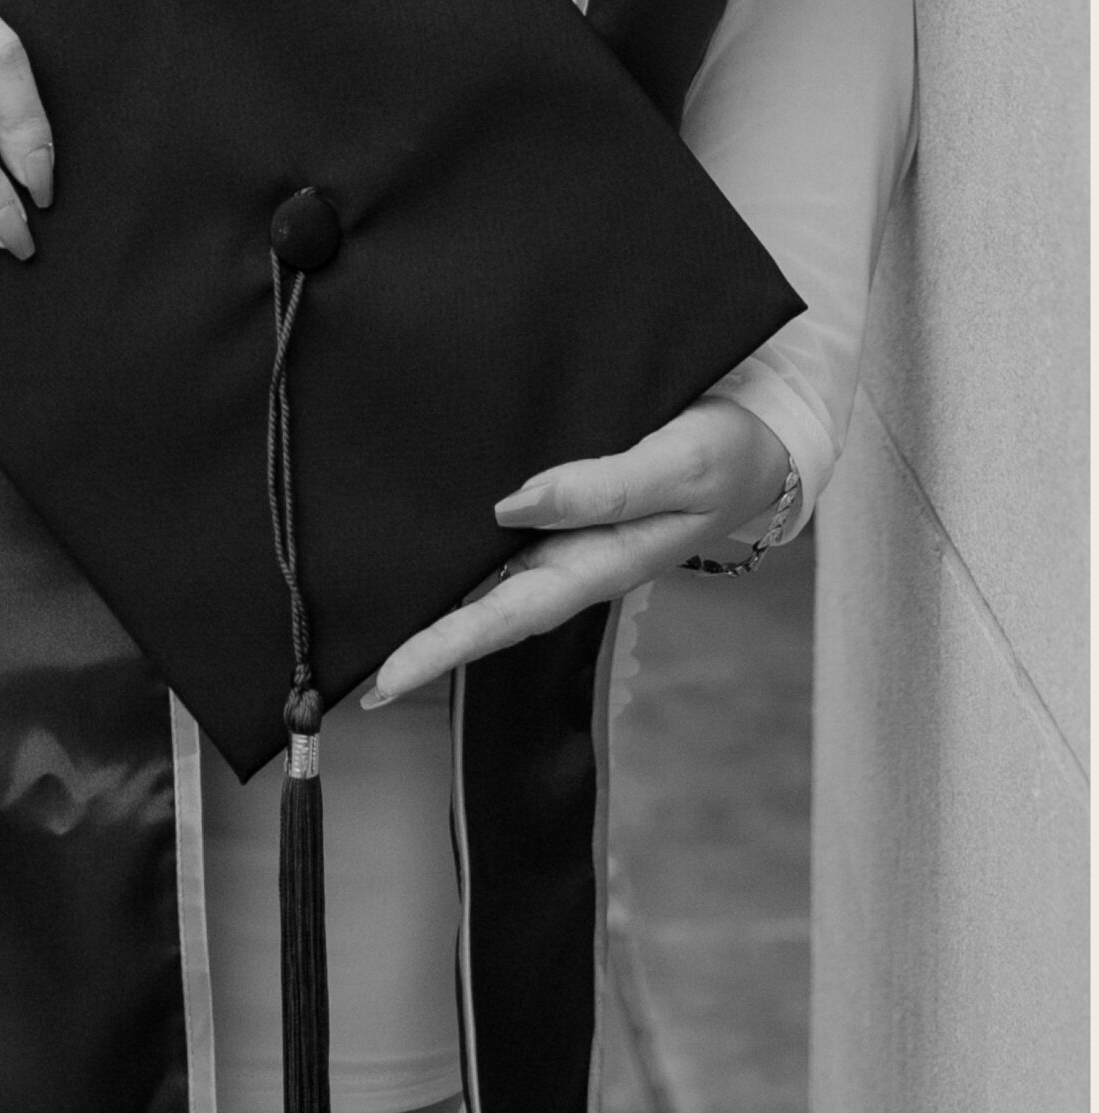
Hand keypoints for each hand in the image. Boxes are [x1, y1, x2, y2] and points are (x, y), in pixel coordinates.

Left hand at [362, 398, 792, 704]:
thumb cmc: (724, 454)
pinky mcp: (559, 505)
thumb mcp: (678, 467)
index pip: (507, 617)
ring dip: (434, 606)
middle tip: (354, 679)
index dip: (446, 647)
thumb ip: (602, 489)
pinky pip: (497, 538)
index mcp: (598, 564)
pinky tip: (416, 551)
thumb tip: (511, 506)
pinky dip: (455, 551)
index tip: (387, 681)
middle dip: (423, 646)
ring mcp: (562, 536)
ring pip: (486, 580)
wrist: (757, 430)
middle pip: (484, 612)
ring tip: (367, 628)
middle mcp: (570, 559)